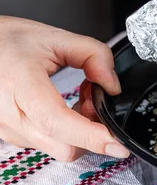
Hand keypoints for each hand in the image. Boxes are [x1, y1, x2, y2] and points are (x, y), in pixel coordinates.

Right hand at [0, 16, 129, 160]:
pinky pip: (47, 143)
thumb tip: (112, 86)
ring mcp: (7, 129)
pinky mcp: (11, 135)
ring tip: (79, 98)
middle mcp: (9, 114)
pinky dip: (66, 131)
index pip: (57, 122)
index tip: (117, 143)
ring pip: (58, 148)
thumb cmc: (9, 41)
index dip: (91, 137)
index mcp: (19, 84)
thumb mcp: (57, 37)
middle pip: (63, 146)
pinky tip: (66, 106)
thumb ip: (94, 55)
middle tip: (94, 99)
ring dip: (80, 131)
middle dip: (92, 132)